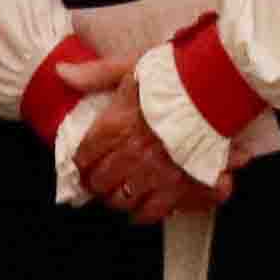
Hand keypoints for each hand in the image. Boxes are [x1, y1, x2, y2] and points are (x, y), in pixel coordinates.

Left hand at [72, 86, 217, 223]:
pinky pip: (152, 212)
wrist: (217, 87)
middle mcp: (129, 155)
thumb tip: (63, 74)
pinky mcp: (177, 187)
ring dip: (118, 197)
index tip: (85, 162)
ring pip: (122, 200)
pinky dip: (144, 213)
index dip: (83, 162)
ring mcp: (153, 175)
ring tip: (121, 192)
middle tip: (101, 179)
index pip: (84, 156)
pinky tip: (142, 207)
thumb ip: (96, 75)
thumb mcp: (131, 66)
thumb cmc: (177, 74)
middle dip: (98, 182)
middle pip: (100, 183)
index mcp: (114, 126)